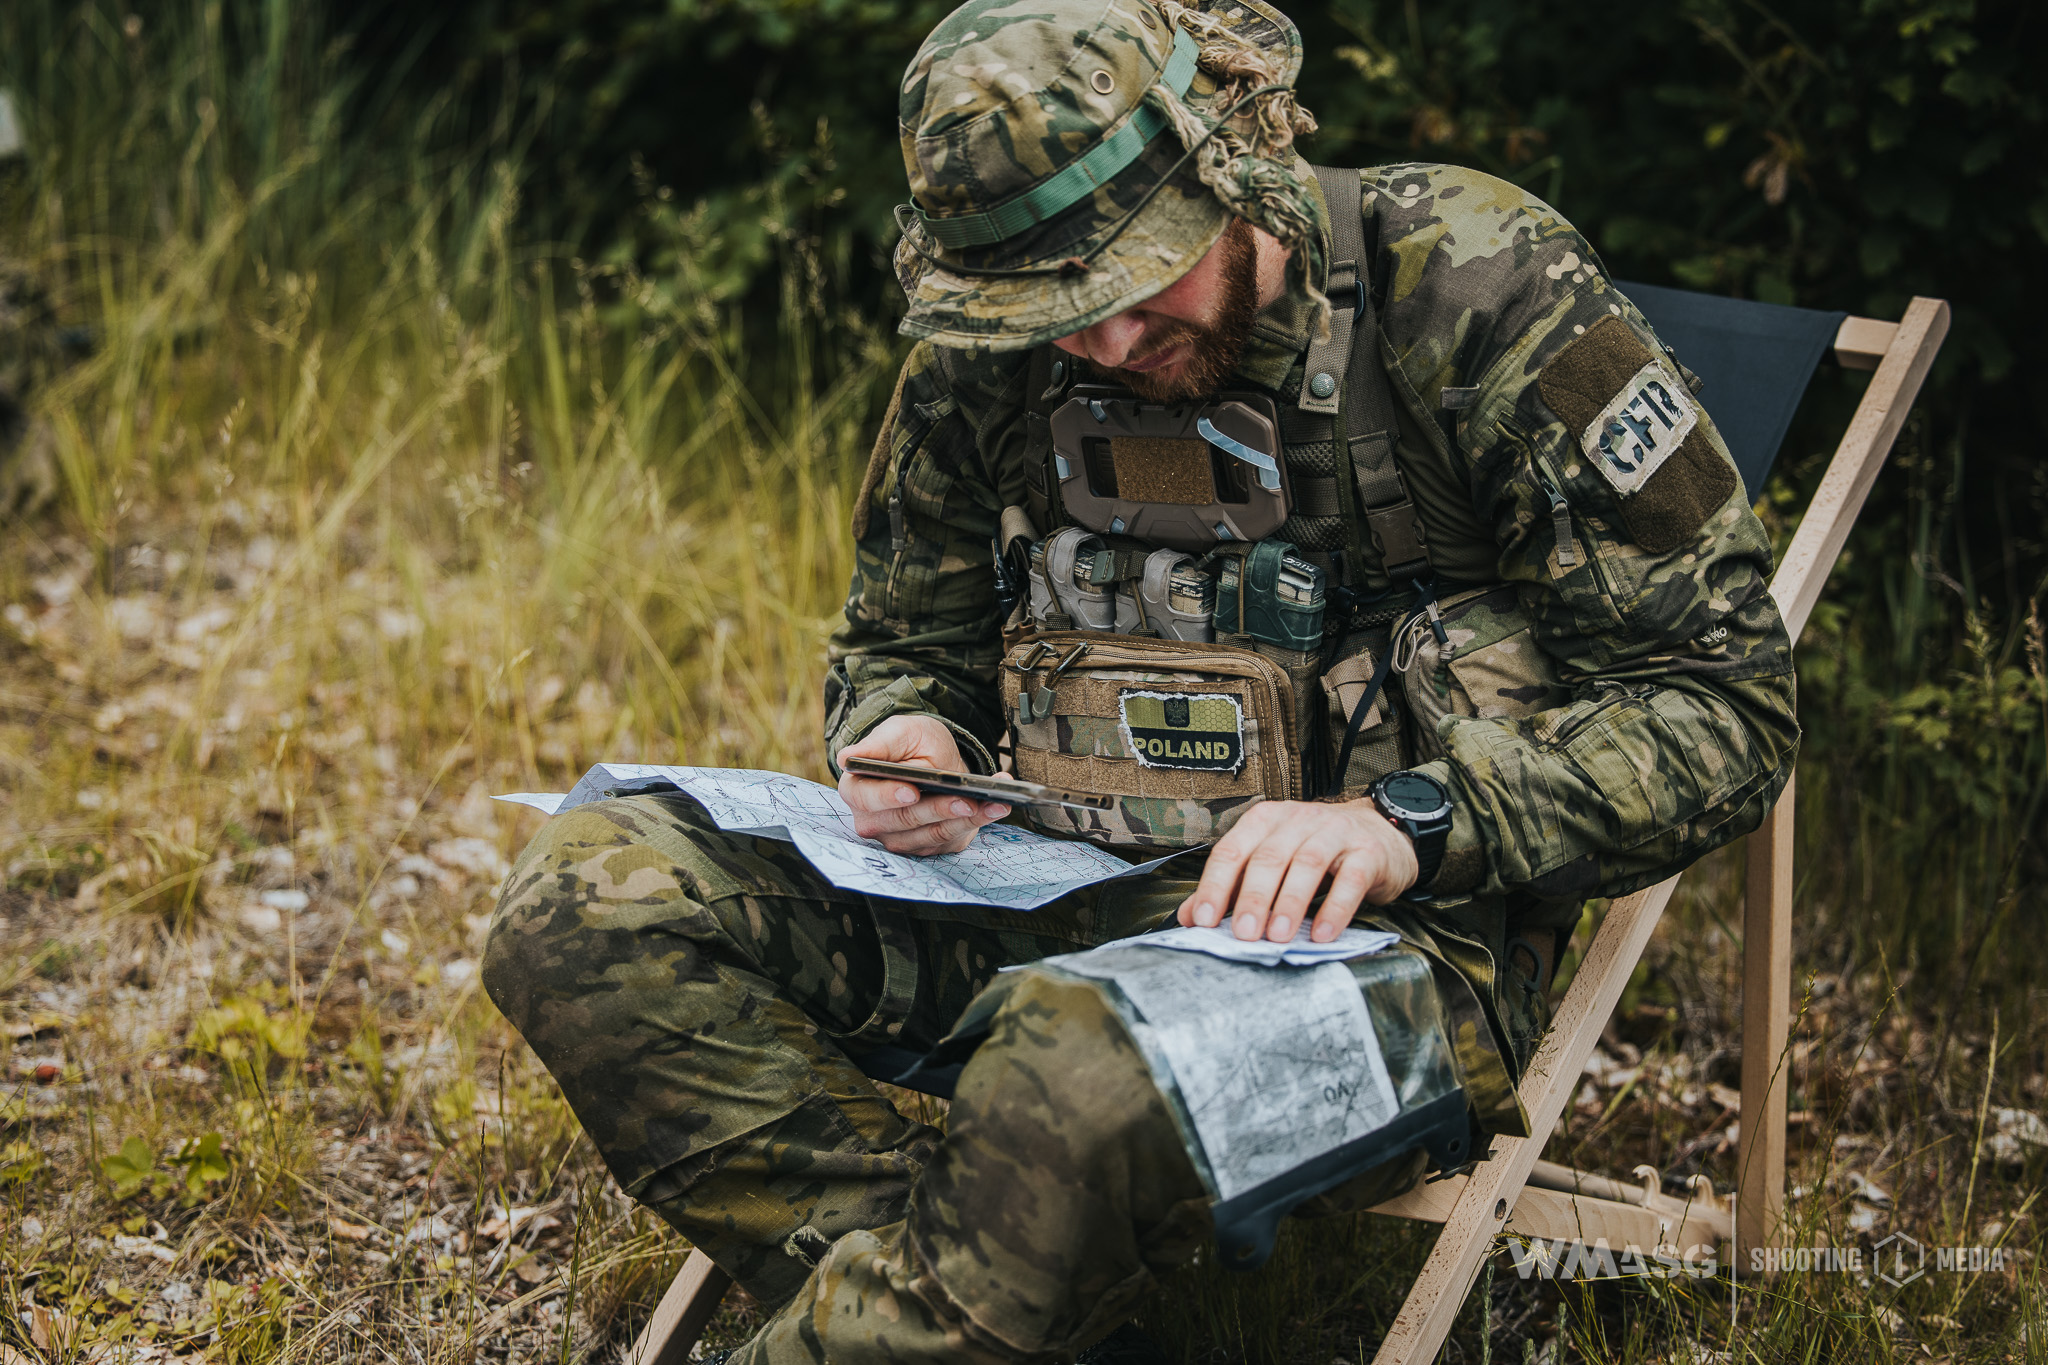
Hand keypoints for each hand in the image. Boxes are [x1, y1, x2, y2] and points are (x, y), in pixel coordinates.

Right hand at [836, 715, 1010, 855]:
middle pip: (905, 822)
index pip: (868, 800)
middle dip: (937, 810)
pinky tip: (996, 807)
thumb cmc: (909, 744)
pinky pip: (953, 839)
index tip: (911, 791)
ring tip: (990, 803)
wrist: (933, 758)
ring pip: (932, 835)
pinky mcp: (930, 846)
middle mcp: (876, 822)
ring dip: (965, 820)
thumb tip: (848, 757)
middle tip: (964, 800)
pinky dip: (979, 822)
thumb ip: (876, 745)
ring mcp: (902, 838)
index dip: (888, 797)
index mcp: (858, 791)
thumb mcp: (898, 732)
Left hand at [1175, 799, 1416, 943]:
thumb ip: (1233, 887)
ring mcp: (1335, 832)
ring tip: (1279, 936)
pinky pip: (1350, 880)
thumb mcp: (1273, 862)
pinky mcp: (1367, 852)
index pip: (1232, 850)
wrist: (1380, 834)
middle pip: (1268, 857)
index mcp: (1265, 820)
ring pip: (1307, 864)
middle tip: (1244, 934)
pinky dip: (1335, 909)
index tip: (1205, 920)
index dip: (1215, 885)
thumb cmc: (1317, 852)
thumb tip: (1191, 917)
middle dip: (1253, 898)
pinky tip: (1322, 934)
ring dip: (1290, 903)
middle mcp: (1297, 819)